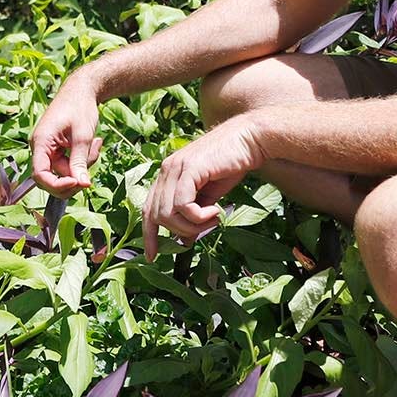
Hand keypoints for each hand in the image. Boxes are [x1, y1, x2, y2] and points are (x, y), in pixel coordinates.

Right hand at [31, 76, 104, 193]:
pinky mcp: (57, 150)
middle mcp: (40, 148)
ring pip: (64, 172)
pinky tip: (94, 143)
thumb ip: (80, 161)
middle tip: (91, 172)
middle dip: (73, 178)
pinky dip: (83, 159)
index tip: (77, 183)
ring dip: (83, 165)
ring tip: (96, 144)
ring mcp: (48, 149)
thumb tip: (82, 185)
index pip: (40, 175)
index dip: (57, 185)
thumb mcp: (83, 136)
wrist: (82, 90)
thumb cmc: (80, 107)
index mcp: (41, 142)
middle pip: (52, 178)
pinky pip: (69, 164)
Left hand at [142, 115, 266, 259]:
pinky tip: (215, 211)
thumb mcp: (208, 197)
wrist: (249, 141)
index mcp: (167, 176)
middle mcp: (166, 170)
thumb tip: (185, 241)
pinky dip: (199, 216)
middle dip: (180, 231)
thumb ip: (193, 215)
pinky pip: (183, 205)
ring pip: (168, 213)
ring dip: (192, 225)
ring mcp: (175, 168)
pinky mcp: (189, 169)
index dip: (148, 234)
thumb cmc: (230, 166)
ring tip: (213, 219)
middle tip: (206, 227)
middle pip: (156, 215)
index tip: (151, 255)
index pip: (147, 209)